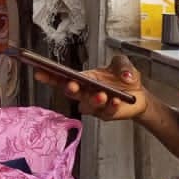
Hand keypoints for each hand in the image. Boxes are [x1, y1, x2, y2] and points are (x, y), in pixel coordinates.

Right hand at [33, 55, 147, 120]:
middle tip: (72, 85)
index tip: (39, 71)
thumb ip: (122, 65)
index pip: (63, 77)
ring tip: (101, 95)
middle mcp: (86, 93)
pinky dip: (111, 107)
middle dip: (70, 89)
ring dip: (92, 100)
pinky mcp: (107, 115)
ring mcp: (95, 106)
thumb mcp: (123, 64)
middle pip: (71, 92)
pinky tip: (116, 101)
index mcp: (84, 79)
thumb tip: (125, 76)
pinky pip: (106, 113)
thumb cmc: (124, 78)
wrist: (139, 94)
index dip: (50, 75)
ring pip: (87, 106)